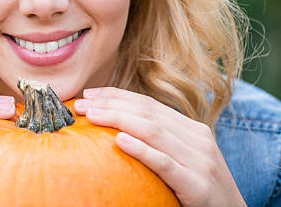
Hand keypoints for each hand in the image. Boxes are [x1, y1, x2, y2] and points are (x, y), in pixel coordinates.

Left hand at [74, 87, 245, 206]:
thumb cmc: (199, 187)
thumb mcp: (183, 157)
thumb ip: (159, 140)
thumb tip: (118, 128)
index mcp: (193, 129)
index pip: (149, 105)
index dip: (117, 96)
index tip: (89, 93)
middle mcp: (198, 139)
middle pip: (147, 113)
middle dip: (110, 104)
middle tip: (81, 103)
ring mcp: (199, 161)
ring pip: (154, 131)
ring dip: (118, 119)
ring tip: (92, 116)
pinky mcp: (196, 184)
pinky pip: (165, 163)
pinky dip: (141, 149)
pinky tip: (119, 141)